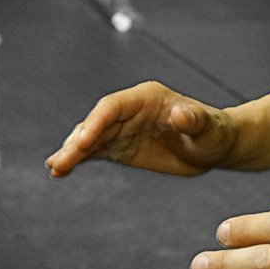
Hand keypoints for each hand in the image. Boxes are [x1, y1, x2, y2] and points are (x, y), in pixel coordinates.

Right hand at [45, 81, 235, 177]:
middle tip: (60, 163)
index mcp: (146, 97)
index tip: (84, 142)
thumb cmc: (213, 133)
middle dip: (77, 142)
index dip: (97, 122)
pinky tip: (60, 170)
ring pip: (90, 137)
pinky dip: (77, 159)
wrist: (213, 146)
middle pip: (95, 122)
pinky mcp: (120, 146)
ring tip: (56, 169)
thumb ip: (194, 120)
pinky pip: (94, 151)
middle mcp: (129, 110)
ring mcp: (122, 128)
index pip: (113, 106)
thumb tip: (180, 115)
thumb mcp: (208, 129)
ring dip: (72, 152)